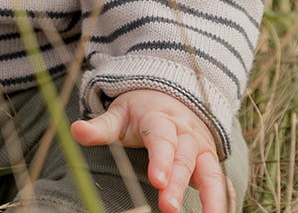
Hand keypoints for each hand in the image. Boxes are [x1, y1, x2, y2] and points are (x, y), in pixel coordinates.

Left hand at [70, 89, 232, 212]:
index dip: (160, 159)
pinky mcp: (210, 161)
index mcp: (160, 119)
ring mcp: (201, 148)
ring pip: (209, 171)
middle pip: (182, 159)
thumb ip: (100, 126)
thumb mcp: (119, 114)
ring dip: (211, 197)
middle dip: (177, 183)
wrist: (171, 95)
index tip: (157, 180)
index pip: (161, 139)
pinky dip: (221, 199)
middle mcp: (185, 133)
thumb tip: (75, 130)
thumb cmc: (140, 111)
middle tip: (168, 207)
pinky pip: (218, 181)